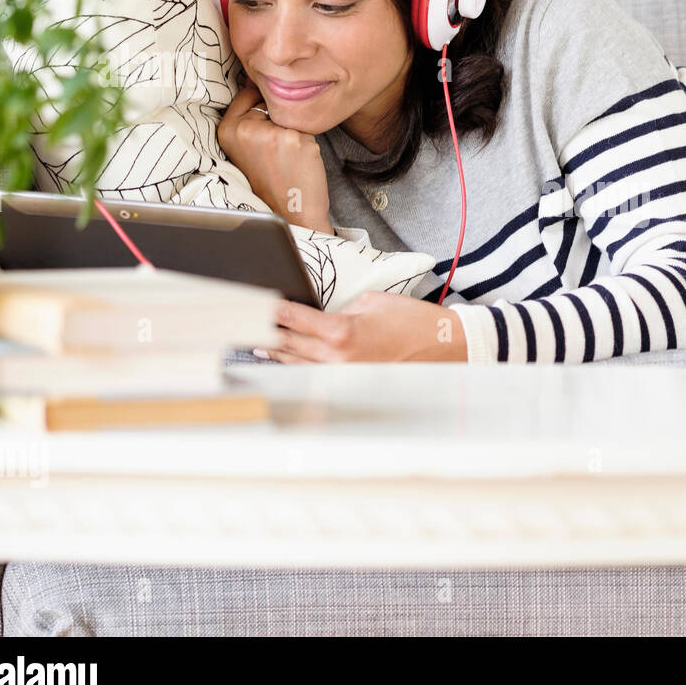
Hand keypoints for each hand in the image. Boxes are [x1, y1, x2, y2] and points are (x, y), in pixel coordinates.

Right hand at [217, 73, 332, 233]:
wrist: (291, 213)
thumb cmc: (270, 181)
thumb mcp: (245, 149)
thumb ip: (247, 120)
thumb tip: (261, 83)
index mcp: (227, 130)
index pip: (246, 93)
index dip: (261, 102)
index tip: (268, 120)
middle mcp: (245, 129)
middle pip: (271, 102)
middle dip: (279, 120)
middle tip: (277, 152)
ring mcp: (270, 133)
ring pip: (291, 114)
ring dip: (295, 130)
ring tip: (288, 158)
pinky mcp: (295, 138)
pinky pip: (307, 126)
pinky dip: (308, 140)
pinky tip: (300, 161)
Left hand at [259, 291, 469, 362]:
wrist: (444, 348)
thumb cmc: (412, 321)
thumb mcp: (373, 302)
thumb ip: (340, 310)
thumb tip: (320, 317)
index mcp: (341, 332)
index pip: (292, 318)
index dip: (268, 309)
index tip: (248, 302)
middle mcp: (336, 358)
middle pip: (287, 343)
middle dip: (264, 330)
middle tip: (241, 319)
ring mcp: (342, 375)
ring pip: (297, 362)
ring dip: (275, 350)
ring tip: (256, 340)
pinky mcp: (351, 383)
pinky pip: (315, 372)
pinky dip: (297, 363)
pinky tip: (285, 358)